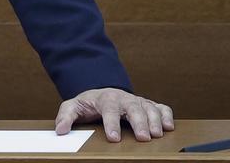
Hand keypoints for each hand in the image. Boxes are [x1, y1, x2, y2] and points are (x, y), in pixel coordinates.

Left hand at [55, 87, 173, 141]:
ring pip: (149, 107)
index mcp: (106, 98)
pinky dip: (166, 115)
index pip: (109, 109)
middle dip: (139, 122)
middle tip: (143, 138)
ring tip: (157, 135)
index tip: (113, 138)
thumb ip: (66, 116)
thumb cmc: (89, 103)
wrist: (102, 91)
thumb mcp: (74, 106)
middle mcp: (124, 98)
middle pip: (133, 107)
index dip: (112, 123)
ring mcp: (137, 101)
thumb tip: (60, 130)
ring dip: (154, 120)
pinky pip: (161, 107)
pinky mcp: (148, 105)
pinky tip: (169, 127)